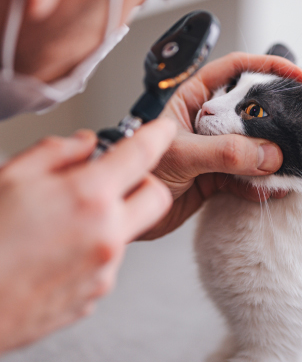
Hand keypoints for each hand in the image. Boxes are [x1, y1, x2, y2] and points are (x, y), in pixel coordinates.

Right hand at [0, 119, 175, 352]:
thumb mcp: (12, 177)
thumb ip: (57, 152)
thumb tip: (86, 144)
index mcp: (89, 196)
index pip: (141, 154)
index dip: (157, 135)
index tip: (164, 129)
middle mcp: (107, 234)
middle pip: (157, 198)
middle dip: (145, 183)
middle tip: (117, 180)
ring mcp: (105, 268)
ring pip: (129, 230)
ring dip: (111, 219)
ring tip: (66, 223)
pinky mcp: (96, 293)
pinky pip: (108, 260)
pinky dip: (94, 248)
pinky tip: (59, 250)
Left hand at [142, 52, 301, 239]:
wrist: (124, 206)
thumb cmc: (136, 167)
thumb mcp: (181, 153)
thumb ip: (224, 151)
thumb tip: (269, 153)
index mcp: (194, 97)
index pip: (236, 69)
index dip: (268, 67)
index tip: (298, 77)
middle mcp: (207, 120)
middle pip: (251, 109)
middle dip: (276, 118)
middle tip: (298, 128)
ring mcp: (214, 148)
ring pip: (252, 145)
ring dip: (271, 156)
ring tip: (291, 164)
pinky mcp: (216, 176)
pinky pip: (246, 176)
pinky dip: (260, 184)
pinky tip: (271, 189)